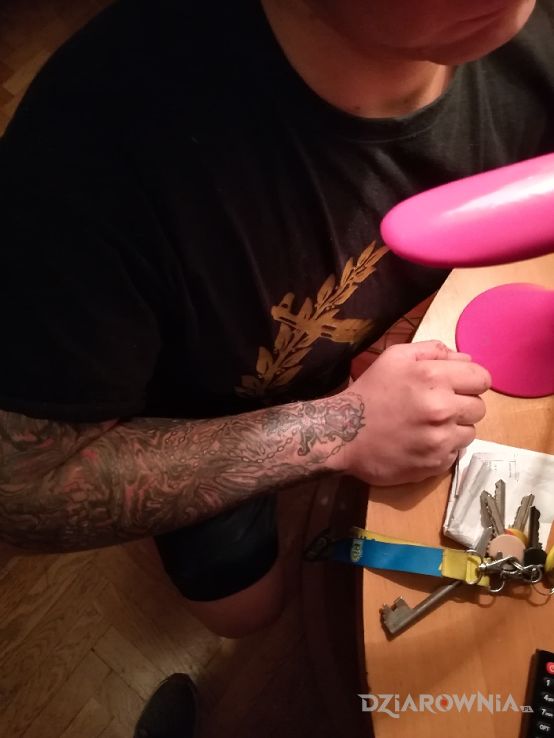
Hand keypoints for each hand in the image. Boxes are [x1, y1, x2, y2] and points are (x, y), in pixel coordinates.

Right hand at [334, 340, 490, 485]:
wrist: (342, 434)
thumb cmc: (369, 392)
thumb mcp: (394, 357)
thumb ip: (432, 350)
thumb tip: (465, 360)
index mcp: (434, 377)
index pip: (482, 379)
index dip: (470, 381)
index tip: (455, 387)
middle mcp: (443, 408)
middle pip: (479, 407)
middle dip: (462, 405)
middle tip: (438, 408)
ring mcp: (440, 440)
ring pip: (470, 432)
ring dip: (455, 429)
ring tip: (429, 427)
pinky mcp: (435, 464)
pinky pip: (455, 454)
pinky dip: (442, 449)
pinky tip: (421, 443)